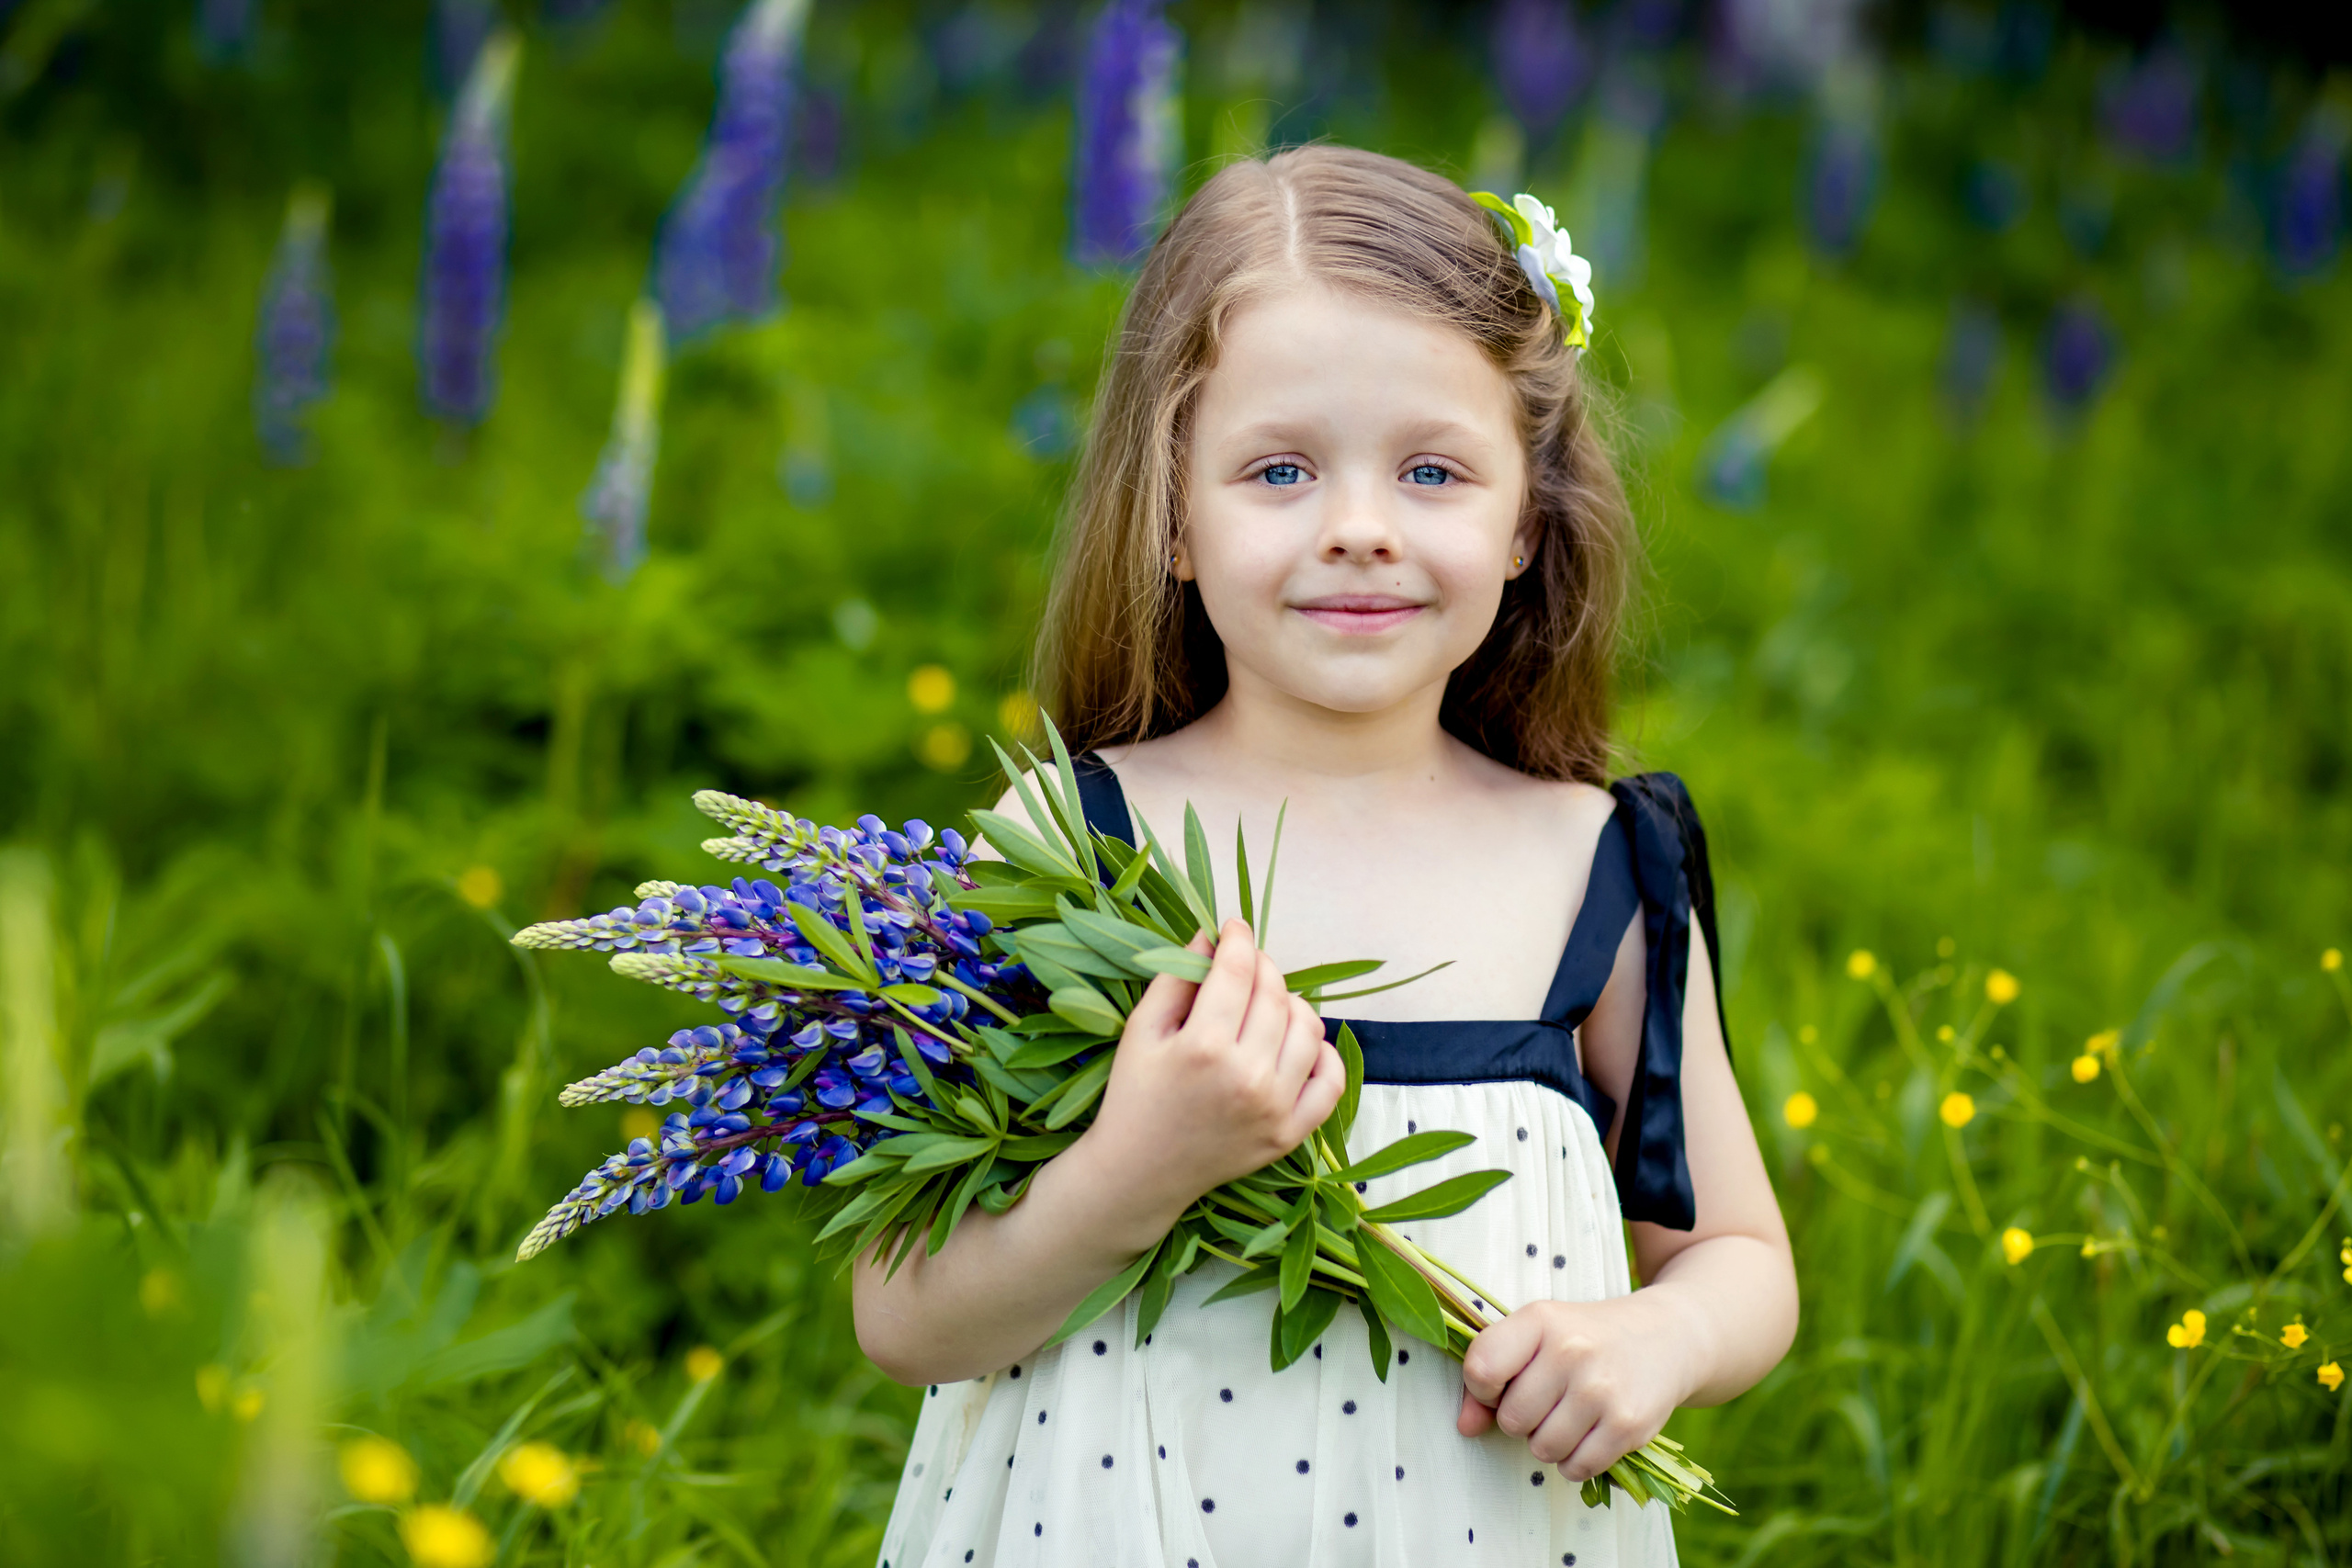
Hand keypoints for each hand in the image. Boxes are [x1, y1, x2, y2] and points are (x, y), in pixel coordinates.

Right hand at [1075, 918, 1345, 1239]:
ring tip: (1266, 1004)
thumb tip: (1211, 936)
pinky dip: (1323, 1053)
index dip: (1238, 939)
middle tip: (1245, 964)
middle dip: (1262, 966)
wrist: (1140, 1173)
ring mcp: (1275, 1108)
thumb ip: (1176, 978)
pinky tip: (1297, 1043)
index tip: (1233, 927)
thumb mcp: (1141, 1030)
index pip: (1238, 970)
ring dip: (1290, 1003)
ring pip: (1308, 1029)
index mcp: (1203, 1046)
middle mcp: (1247, 1076)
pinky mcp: (1289, 1134)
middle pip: (1275, 994)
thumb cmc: (1135, 1095)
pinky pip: (1330, 1082)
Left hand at [1455, 1297, 1693, 1482]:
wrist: (1667, 1337)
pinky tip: (1590, 1431)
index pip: (1481, 1369)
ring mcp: (1602, 1390)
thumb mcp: (1537, 1336)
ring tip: (1570, 1413)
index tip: (1502, 1385)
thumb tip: (1465, 1427)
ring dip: (1550, 1441)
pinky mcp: (1629, 1425)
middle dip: (1523, 1418)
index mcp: (1540, 1319)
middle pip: (1512, 1420)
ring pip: (1542, 1449)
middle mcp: (1572, 1351)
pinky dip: (1576, 1459)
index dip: (1482, 1390)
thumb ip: (1492, 1375)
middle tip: (1548, 1398)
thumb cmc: (1587, 1338)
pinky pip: (1576, 1468)